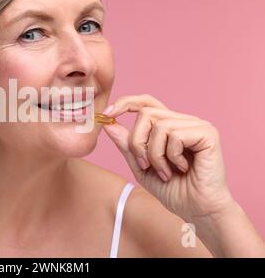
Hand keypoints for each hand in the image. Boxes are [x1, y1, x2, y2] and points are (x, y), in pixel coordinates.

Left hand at [102, 94, 234, 222]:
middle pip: (146, 113)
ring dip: (155, 155)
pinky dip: (171, 156)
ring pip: (159, 126)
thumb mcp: (141, 166)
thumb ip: (127, 144)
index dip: (125, 103)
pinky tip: (182, 168)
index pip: (146, 103)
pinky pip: (175, 135)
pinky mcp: (207, 133)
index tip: (106, 115)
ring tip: (166, 172)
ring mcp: (196, 125)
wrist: (198, 210)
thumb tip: (108, 123)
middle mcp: (183, 121)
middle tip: (145, 165)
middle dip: (137, 142)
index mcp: (169, 126)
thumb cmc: (173, 190)